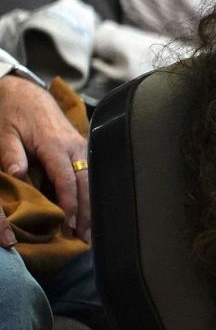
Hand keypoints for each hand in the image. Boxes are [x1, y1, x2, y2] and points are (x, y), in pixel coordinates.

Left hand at [0, 75, 88, 241]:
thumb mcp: (4, 131)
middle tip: (85, 237)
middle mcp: (74, 145)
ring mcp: (81, 146)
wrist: (25, 92)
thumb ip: (11, 153)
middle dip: (88, 211)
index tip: (69, 224)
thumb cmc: (12, 112)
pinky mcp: (81, 147)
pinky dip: (91, 193)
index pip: (67, 179)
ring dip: (93, 205)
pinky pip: (90, 173)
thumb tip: (17, 174)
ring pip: (93, 179)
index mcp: (55, 143)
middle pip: (87, 183)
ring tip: (90, 230)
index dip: (70, 203)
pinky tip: (89, 209)